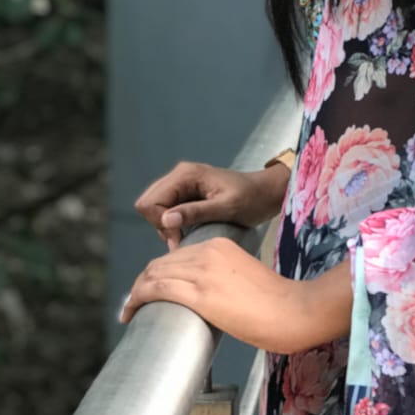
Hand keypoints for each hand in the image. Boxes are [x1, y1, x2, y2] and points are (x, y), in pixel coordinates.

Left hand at [119, 239, 352, 353]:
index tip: (152, 288)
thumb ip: (222, 278)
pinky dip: (136, 299)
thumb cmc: (275, 301)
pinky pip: (157, 289)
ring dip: (136, 292)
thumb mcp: (244, 277)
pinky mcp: (200, 293)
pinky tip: (130, 311)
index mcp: (220, 243)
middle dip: (143, 282)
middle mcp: (208, 251)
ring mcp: (203, 271)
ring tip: (129, 310)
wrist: (291, 309)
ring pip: (154, 275)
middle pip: (161, 263)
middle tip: (134, 302)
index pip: (176, 255)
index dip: (158, 272)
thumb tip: (207, 297)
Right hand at [134, 160, 289, 248]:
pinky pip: (166, 210)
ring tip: (187, 237)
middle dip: (161, 225)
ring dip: (167, 227)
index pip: (150, 202)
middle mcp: (179, 175)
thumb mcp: (226, 208)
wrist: (266, 194)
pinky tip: (188, 232)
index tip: (180, 238)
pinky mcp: (185, 193)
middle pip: (148, 204)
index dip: (160, 224)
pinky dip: (172, 224)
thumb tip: (166, 220)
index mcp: (186, 174)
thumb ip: (196, 212)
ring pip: (155, 209)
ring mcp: (181, 184)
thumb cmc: (251, 199)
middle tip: (182, 239)